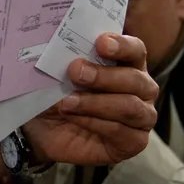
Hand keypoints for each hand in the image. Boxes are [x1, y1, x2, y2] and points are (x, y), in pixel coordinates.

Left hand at [23, 34, 157, 166]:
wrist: (42, 128)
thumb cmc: (56, 91)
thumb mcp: (57, 71)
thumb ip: (68, 56)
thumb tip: (63, 42)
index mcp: (128, 63)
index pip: (135, 50)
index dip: (122, 45)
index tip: (101, 43)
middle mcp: (141, 88)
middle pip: (135, 79)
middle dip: (103, 76)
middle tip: (75, 71)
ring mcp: (141, 117)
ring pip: (130, 107)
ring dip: (95, 102)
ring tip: (67, 101)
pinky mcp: (133, 142)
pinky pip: (121, 131)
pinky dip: (93, 122)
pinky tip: (73, 116)